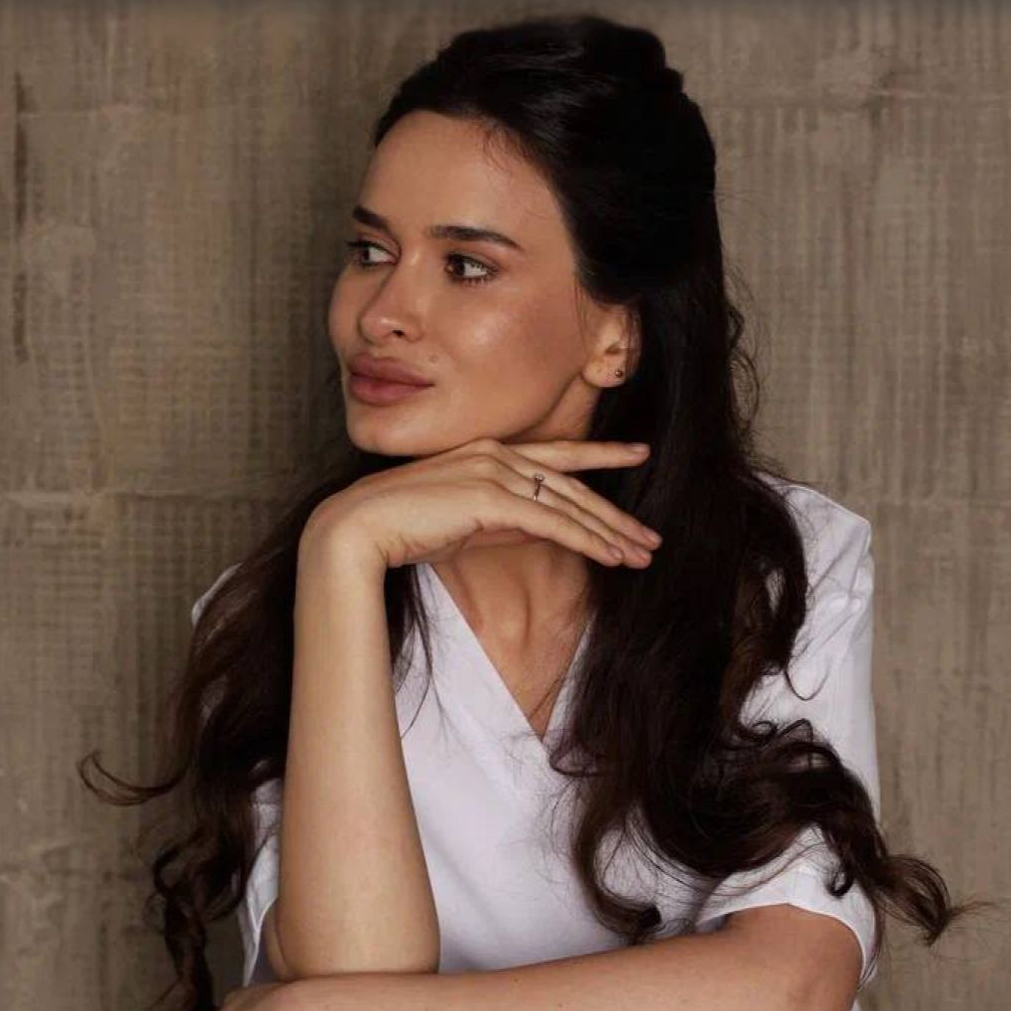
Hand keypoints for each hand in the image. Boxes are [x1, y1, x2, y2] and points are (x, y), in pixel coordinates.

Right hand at [299, 435, 661, 572]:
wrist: (360, 529)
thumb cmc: (404, 528)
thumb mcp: (465, 520)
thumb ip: (503, 516)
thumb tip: (541, 527)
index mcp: (490, 451)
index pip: (558, 453)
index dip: (601, 454)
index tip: (636, 453)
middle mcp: (498, 454)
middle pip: (573, 485)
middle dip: (616, 514)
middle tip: (651, 536)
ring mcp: (496, 472)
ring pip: (570, 505)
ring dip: (611, 534)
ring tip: (643, 555)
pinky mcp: (493, 499)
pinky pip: (554, 522)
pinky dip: (589, 541)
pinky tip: (614, 558)